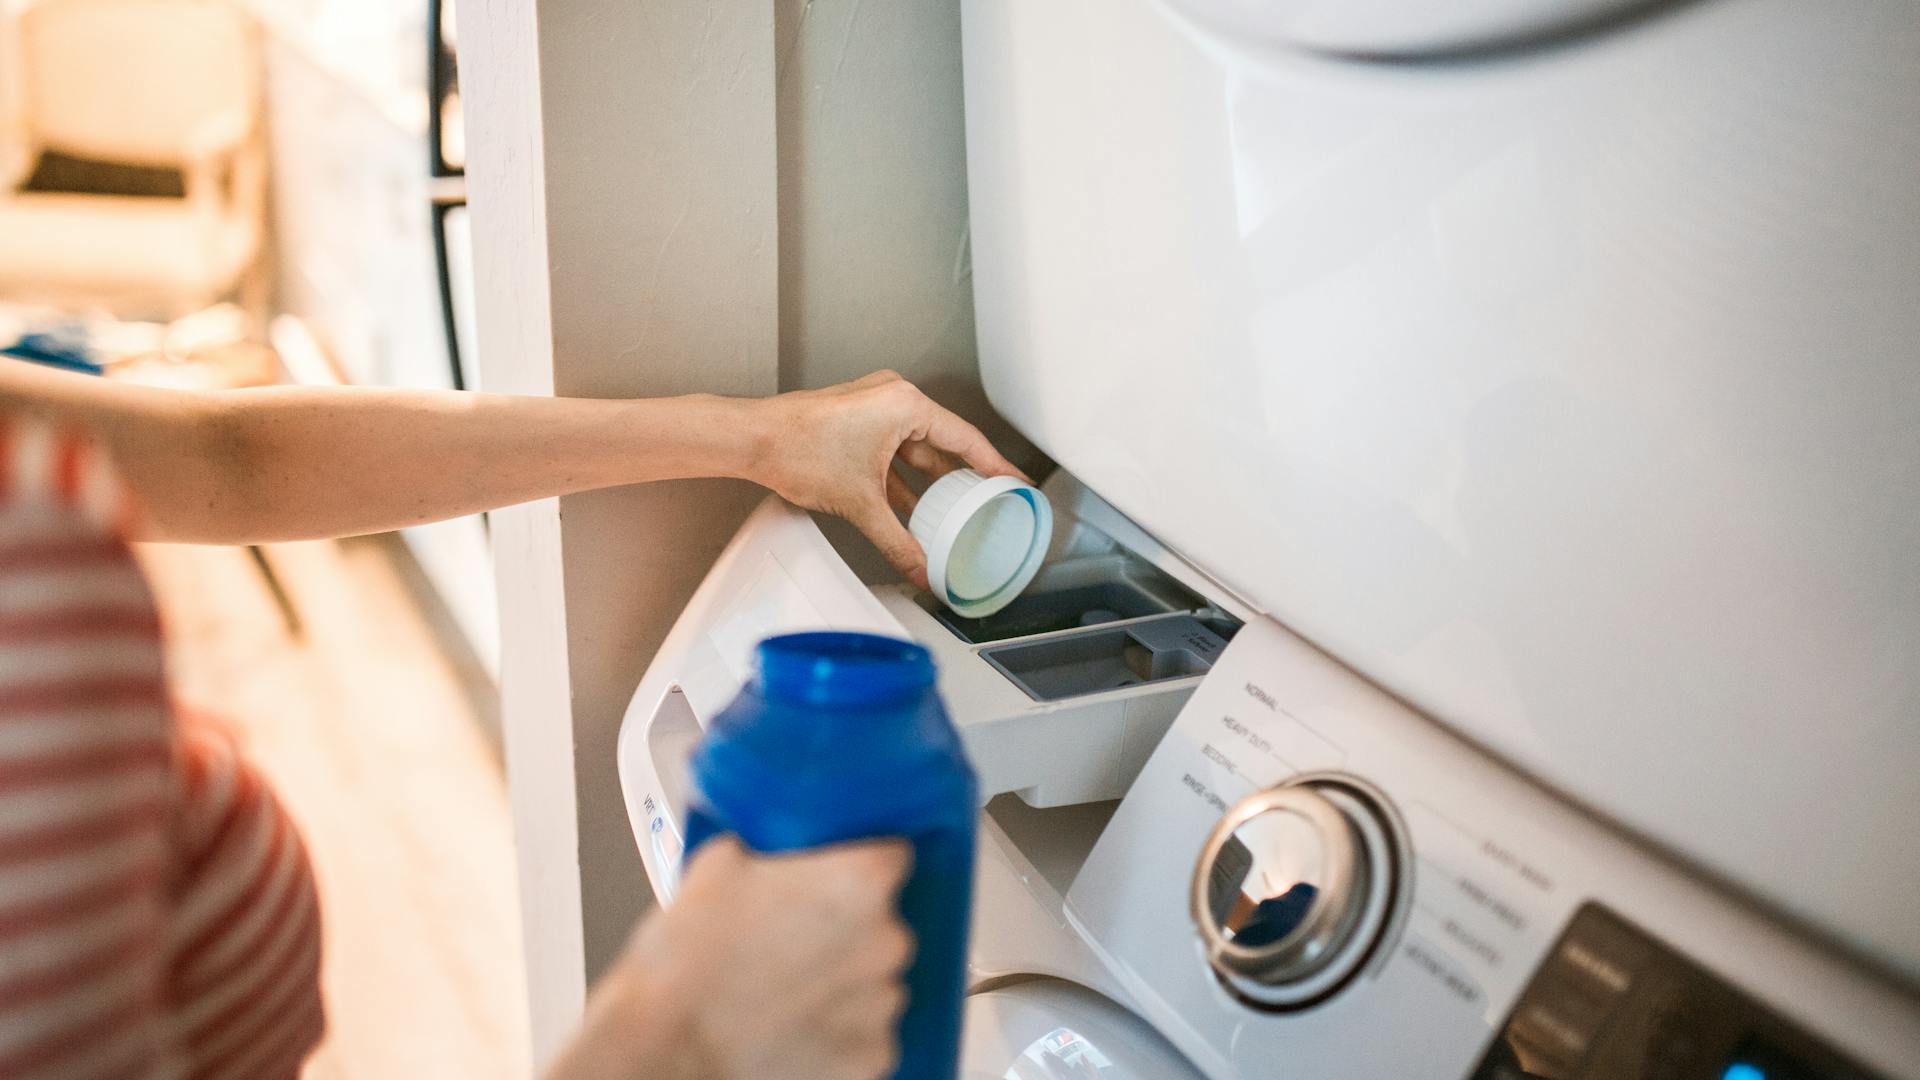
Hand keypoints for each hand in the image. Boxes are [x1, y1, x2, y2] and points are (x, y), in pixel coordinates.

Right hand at [546, 836, 915, 1079]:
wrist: (668, 1046)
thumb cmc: (688, 964)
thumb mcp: (717, 866)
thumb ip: (765, 850)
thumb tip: (765, 852)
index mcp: (859, 883)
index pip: (889, 856)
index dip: (855, 866)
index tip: (831, 879)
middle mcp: (886, 941)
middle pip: (880, 924)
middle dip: (843, 930)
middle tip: (791, 940)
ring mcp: (882, 1003)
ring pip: (872, 981)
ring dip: (840, 982)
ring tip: (784, 989)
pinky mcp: (871, 1057)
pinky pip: (865, 1033)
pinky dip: (837, 1031)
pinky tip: (792, 1026)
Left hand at [744, 370, 1027, 587]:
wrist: (752, 439)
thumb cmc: (799, 449)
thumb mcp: (861, 503)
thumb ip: (898, 541)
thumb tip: (921, 568)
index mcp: (906, 405)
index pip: (967, 439)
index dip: (996, 466)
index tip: (1015, 482)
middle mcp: (894, 398)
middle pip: (943, 444)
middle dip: (963, 478)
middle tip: (989, 502)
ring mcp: (874, 408)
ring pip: (917, 450)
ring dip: (931, 482)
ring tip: (954, 512)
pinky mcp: (857, 421)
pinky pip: (894, 452)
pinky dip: (905, 479)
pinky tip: (913, 508)